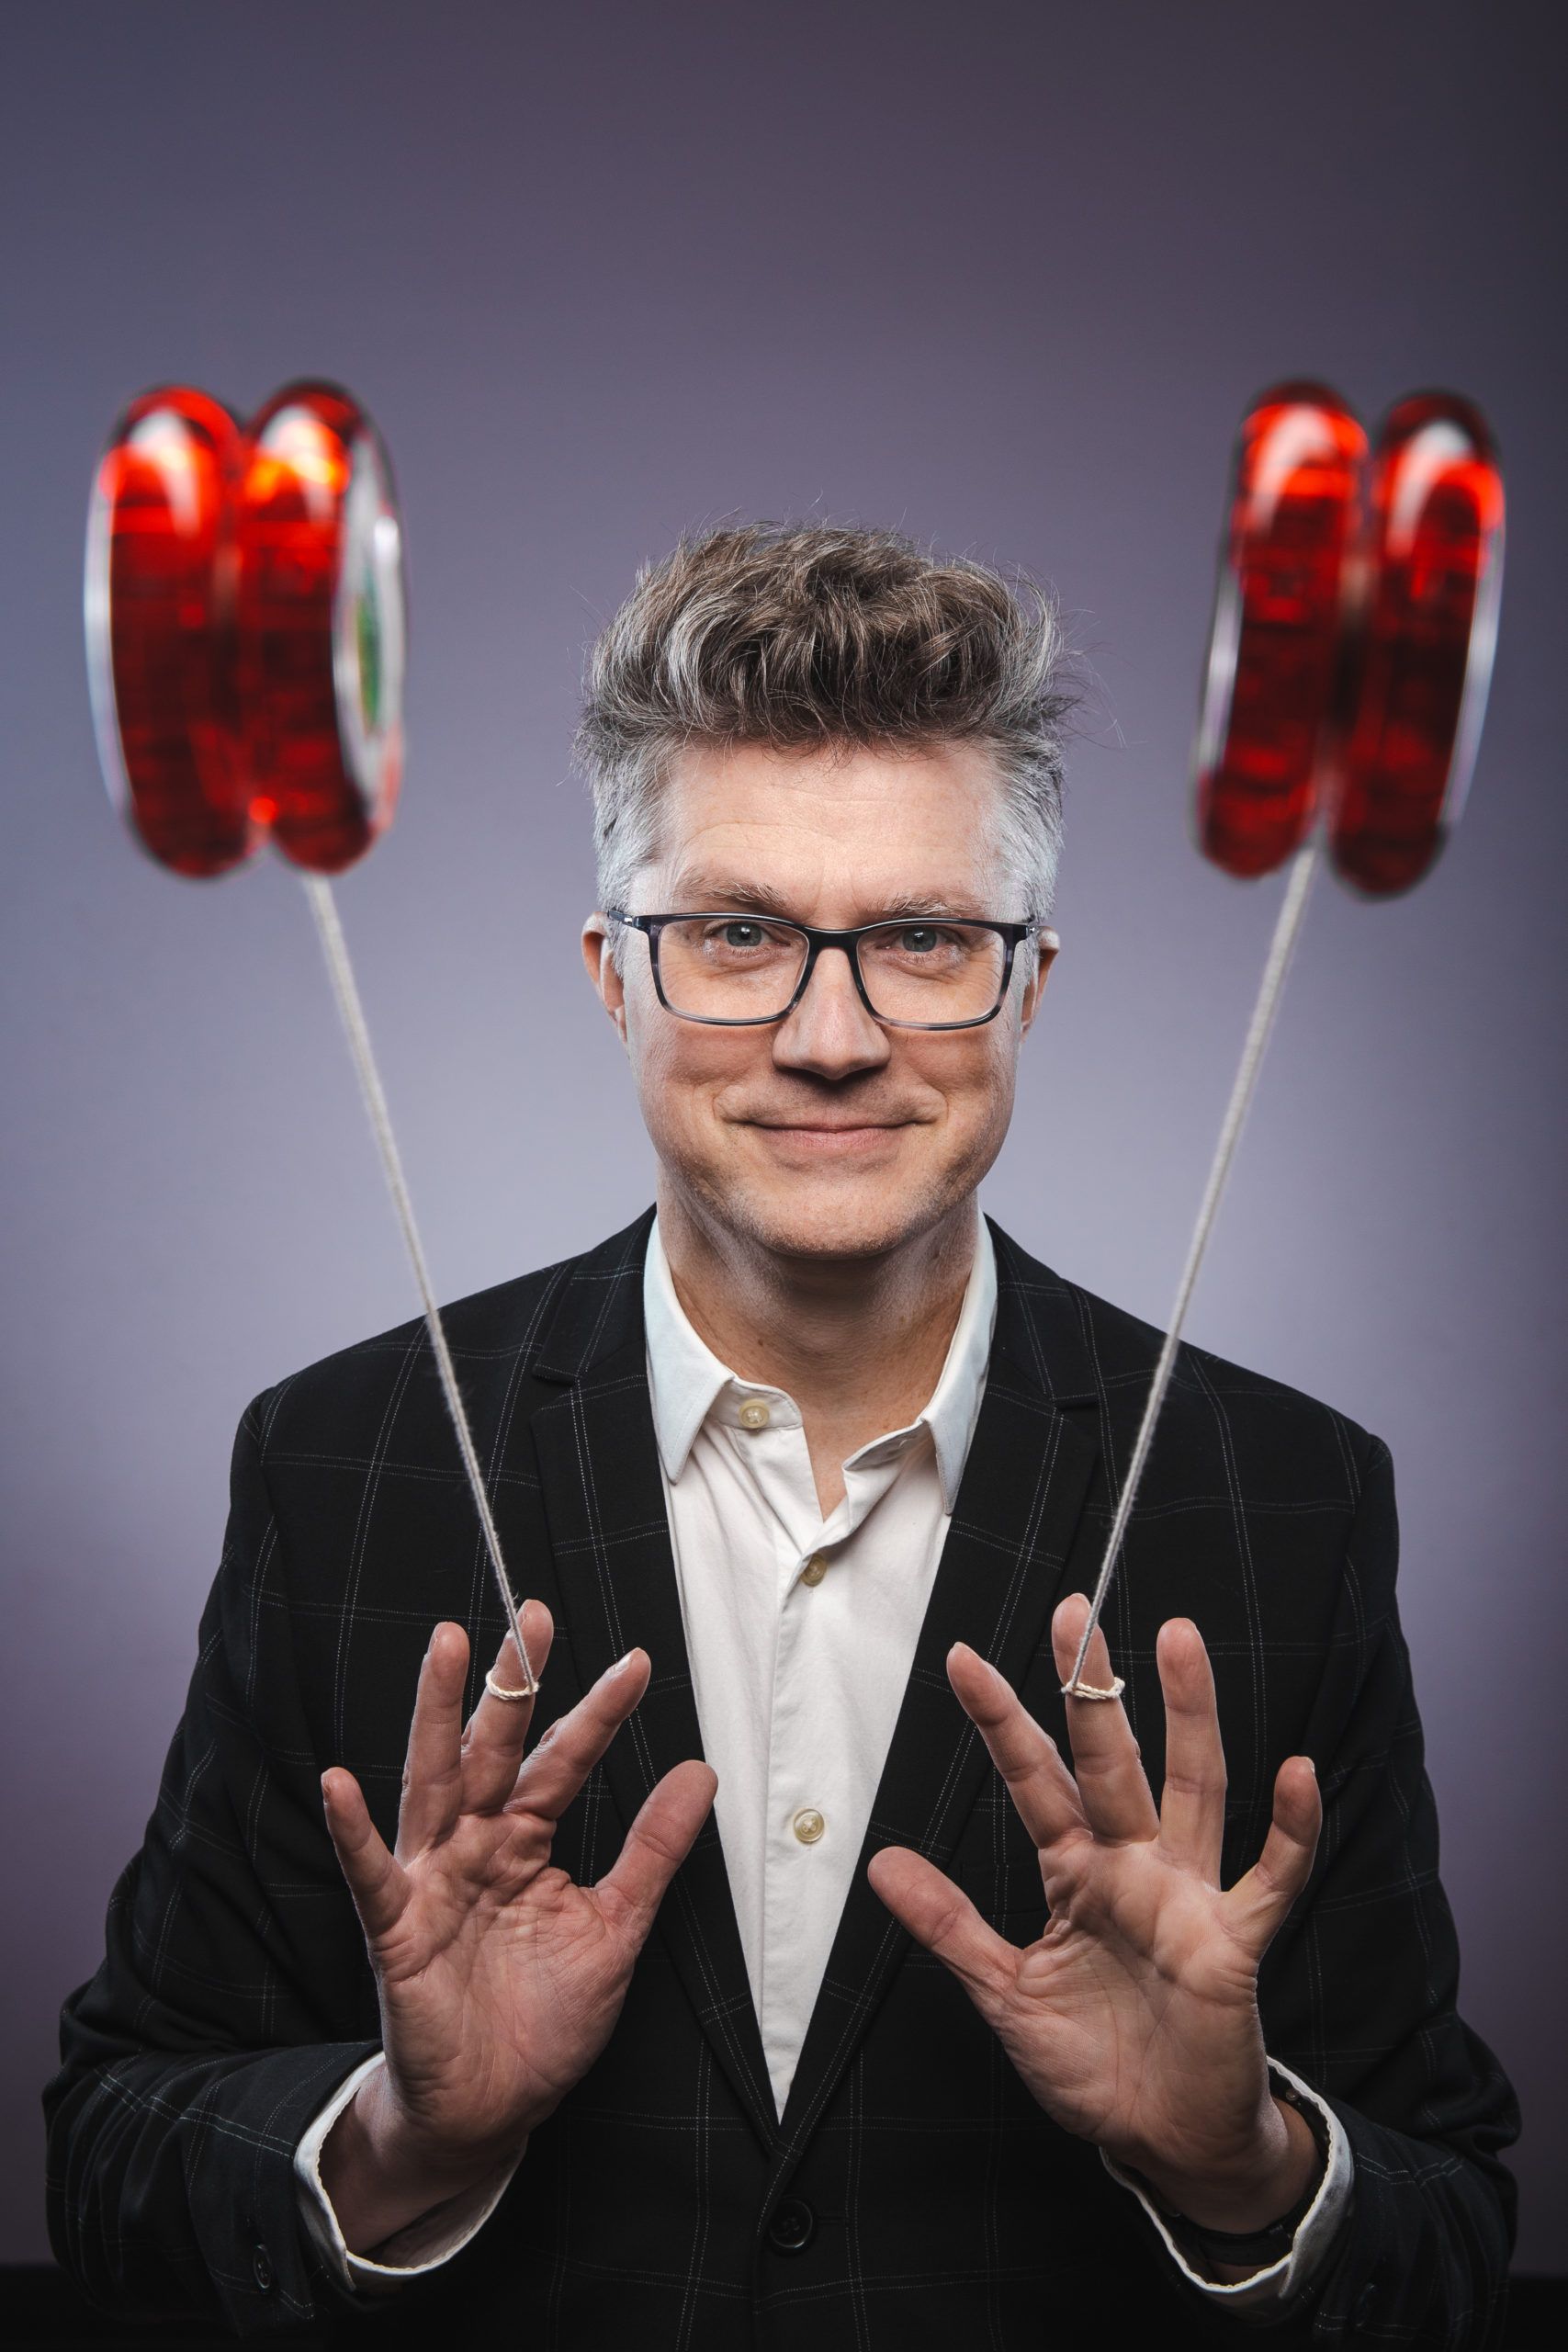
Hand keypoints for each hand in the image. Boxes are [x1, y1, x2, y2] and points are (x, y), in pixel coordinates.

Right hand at [319, 1604, 715, 2247]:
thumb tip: (698, 1772)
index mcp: (525, 1840)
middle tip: (535, 1615)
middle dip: (514, 1681)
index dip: (599, 1714)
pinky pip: (370, 1874)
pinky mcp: (395, 1931)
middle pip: (495, 1747)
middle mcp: (475, 1844)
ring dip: (436, 1714)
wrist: (493, 2110)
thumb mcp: (616, 1928)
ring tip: (447, 1648)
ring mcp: (431, 1881)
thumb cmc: (544, 2020)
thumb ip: (651, 1852)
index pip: (564, 1760)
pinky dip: (352, 1830)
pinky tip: (339, 1783)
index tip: (637, 1664)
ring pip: (434, 1782)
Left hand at [867, 1594, 1322, 2232]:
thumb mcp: (1005, 1994)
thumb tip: (879, 1861)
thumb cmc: (1095, 2062)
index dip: (999, 1723)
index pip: (1033, 1781)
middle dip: (1091, 1688)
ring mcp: (1188, 1897)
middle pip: (1111, 1760)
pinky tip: (1298, 1772)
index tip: (962, 1661)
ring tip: (1180, 1640)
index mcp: (1077, 1873)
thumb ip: (950, 1925)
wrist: (1164, 2143)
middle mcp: (1133, 1866)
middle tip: (1074, 1613)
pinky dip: (1292, 1829)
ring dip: (1190, 1716)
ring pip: (1193, 1788)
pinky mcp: (1234, 1944)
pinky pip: (1271, 1878)